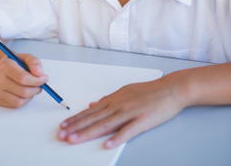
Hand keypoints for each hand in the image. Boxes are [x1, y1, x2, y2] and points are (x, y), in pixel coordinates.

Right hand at [0, 53, 48, 107]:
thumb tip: (39, 73)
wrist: (1, 68)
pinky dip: (24, 100)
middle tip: (41, 84)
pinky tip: (24, 92)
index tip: (44, 78)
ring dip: (31, 96)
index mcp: (4, 66)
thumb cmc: (15, 63)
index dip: (37, 80)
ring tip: (32, 88)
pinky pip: (15, 105)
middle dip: (36, 89)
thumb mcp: (26, 57)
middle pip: (23, 91)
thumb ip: (34, 62)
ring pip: (20, 101)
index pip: (23, 78)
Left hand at [58, 74, 185, 148]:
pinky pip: (128, 131)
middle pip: (94, 118)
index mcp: (115, 99)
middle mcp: (119, 105)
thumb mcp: (126, 91)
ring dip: (88, 133)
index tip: (64, 125)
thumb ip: (109, 99)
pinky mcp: (143, 120)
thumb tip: (93, 103)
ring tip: (74, 140)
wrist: (170, 89)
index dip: (76, 119)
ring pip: (105, 124)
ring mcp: (130, 112)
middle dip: (76, 127)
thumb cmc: (149, 91)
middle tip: (62, 134)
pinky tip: (107, 145)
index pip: (91, 111)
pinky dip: (117, 138)